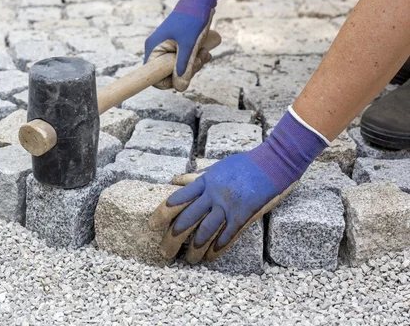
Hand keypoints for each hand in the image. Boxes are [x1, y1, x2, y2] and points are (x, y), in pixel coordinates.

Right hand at [144, 0, 221, 91]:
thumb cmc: (192, 19)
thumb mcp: (189, 45)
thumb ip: (184, 67)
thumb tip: (180, 87)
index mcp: (154, 49)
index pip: (154, 77)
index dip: (169, 81)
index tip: (184, 75)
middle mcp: (157, 49)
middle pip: (168, 74)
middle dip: (187, 71)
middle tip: (200, 60)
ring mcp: (167, 47)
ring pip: (178, 68)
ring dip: (193, 64)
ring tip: (204, 53)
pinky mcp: (176, 45)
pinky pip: (183, 60)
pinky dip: (194, 59)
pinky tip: (204, 52)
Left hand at [148, 108, 328, 262]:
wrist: (273, 164)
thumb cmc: (244, 164)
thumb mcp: (216, 167)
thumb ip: (196, 178)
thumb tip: (175, 180)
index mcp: (204, 183)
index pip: (177, 200)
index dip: (162, 214)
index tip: (152, 225)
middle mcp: (213, 196)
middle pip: (187, 221)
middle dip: (172, 239)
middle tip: (164, 252)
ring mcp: (228, 207)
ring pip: (204, 233)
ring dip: (193, 250)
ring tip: (187, 260)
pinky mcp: (244, 216)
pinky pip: (227, 237)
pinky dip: (217, 249)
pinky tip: (209, 258)